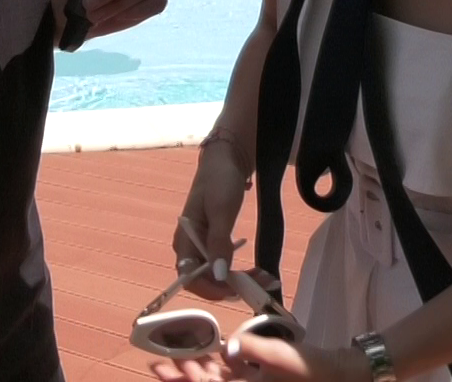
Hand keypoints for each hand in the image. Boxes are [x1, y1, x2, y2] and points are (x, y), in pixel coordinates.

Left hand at [150, 338, 366, 381]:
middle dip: (183, 376)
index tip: (160, 368)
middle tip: (158, 363)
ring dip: (198, 370)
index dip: (183, 380)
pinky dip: (220, 367)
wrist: (342, 374)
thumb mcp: (282, 358)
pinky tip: (209, 355)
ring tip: (177, 357)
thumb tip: (227, 347)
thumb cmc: (313, 370)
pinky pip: (234, 377)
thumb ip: (252, 350)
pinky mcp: (262, 381)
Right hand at [174, 149, 252, 300]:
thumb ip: (218, 242)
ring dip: (239, 281)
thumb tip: (218, 274)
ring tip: (266, 279)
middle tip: (261, 286)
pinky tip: (259, 271)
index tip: (235, 292)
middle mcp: (190, 247)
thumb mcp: (221, 210)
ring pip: (217, 274)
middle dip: (231, 287)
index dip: (209, 289)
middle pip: (205, 279)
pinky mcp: (214, 243)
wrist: (226, 159)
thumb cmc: (219, 180)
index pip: (189, 276)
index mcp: (184, 239)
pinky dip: (241, 271)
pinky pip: (224, 264)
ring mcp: (202, 245)